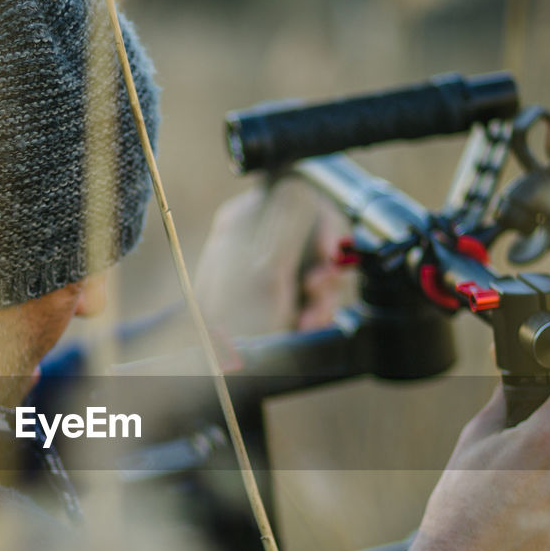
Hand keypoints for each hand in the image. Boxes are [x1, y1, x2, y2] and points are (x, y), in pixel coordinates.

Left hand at [193, 180, 350, 335]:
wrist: (217, 370)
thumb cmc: (235, 323)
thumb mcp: (268, 267)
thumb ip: (292, 217)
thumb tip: (304, 180)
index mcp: (247, 217)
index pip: (303, 193)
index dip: (327, 222)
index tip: (332, 253)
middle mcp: (258, 237)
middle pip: (319, 234)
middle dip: (328, 267)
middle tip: (319, 291)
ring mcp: (268, 267)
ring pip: (320, 267)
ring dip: (325, 296)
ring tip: (309, 319)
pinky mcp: (278, 297)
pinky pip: (312, 294)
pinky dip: (316, 311)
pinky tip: (305, 326)